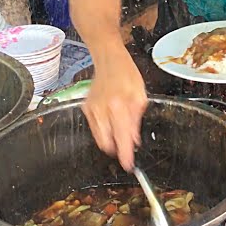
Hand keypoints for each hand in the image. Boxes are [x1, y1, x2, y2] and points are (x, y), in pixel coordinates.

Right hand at [82, 46, 147, 171]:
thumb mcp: (140, 96)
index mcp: (119, 106)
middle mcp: (102, 110)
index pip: (122, 138)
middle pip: (107, 143)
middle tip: (127, 148)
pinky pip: (95, 129)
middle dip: (117, 149)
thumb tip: (134, 141)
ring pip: (99, 139)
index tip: (129, 166)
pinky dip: (104, 131)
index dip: (125, 155)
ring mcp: (91, 110)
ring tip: (121, 130)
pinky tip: (112, 120)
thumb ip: (136, 120)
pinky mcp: (85, 109)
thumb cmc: (127, 74)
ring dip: (111, 141)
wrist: (108, 59)